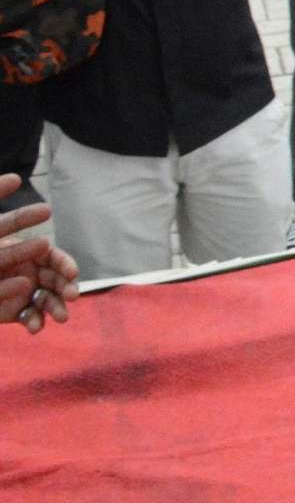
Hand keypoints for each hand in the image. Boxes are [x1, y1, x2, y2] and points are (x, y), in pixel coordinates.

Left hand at [0, 178, 79, 333]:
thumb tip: (15, 175)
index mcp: (29, 251)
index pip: (53, 257)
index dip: (64, 264)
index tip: (72, 272)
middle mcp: (30, 270)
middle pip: (56, 279)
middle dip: (66, 287)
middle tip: (71, 295)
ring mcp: (24, 292)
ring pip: (47, 300)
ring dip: (56, 308)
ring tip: (61, 317)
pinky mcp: (13, 312)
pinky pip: (29, 317)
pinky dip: (34, 322)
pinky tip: (34, 326)